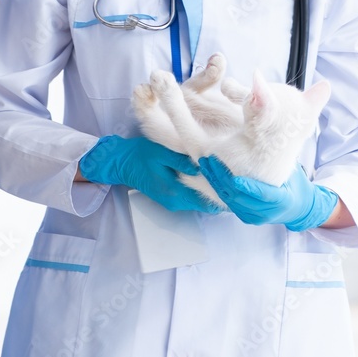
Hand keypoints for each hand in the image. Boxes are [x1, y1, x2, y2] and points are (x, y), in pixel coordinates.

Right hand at [80, 136, 220, 213]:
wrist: (122, 163)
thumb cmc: (140, 155)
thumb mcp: (161, 152)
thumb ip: (181, 161)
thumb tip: (202, 167)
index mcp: (175, 193)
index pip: (207, 202)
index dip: (223, 194)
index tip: (235, 182)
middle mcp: (176, 202)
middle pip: (206, 204)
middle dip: (219, 192)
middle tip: (233, 176)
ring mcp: (173, 202)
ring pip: (200, 201)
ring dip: (210, 190)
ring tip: (221, 173)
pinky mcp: (171, 198)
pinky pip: (192, 197)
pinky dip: (200, 189)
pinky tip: (206, 175)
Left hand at [198, 156, 337, 230]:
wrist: (299, 209)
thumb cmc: (295, 184)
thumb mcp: (291, 171)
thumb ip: (276, 160)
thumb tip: (263, 135)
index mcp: (282, 201)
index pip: (263, 195)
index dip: (248, 187)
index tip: (234, 178)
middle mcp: (267, 213)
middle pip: (240, 197)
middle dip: (222, 179)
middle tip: (209, 159)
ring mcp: (256, 217)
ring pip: (231, 201)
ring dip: (215, 182)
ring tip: (205, 164)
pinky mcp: (247, 217)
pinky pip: (229, 204)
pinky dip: (218, 188)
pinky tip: (210, 175)